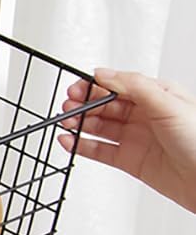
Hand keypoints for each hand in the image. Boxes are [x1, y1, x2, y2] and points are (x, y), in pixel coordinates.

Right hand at [59, 68, 195, 213]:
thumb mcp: (169, 104)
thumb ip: (135, 86)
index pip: (118, 85)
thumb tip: (105, 74)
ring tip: (65, 123)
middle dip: (83, 105)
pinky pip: (99, 150)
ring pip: (99, 127)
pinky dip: (81, 146)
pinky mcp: (129, 160)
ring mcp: (135, 138)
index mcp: (156, 96)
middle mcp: (144, 115)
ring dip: (79, 124)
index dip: (95, 86)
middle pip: (104, 105)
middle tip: (68, 107)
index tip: (77, 88)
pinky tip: (70, 141)